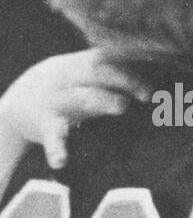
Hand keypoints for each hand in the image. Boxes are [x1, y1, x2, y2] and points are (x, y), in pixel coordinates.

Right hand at [0, 50, 148, 168]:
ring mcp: (54, 102)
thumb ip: (106, 71)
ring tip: (122, 106)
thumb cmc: (59, 92)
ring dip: (104, 100)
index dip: (129, 61)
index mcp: (74, 65)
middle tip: (148, 93)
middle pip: (96, 71)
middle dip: (125, 79)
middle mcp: (64, 79)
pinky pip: (53, 136)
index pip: (104, 55)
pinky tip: (61, 162)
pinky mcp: (44, 126)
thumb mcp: (75, 74)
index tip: (154, 66)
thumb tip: (151, 73)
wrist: (11, 111)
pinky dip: (57, 149)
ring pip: (81, 97)